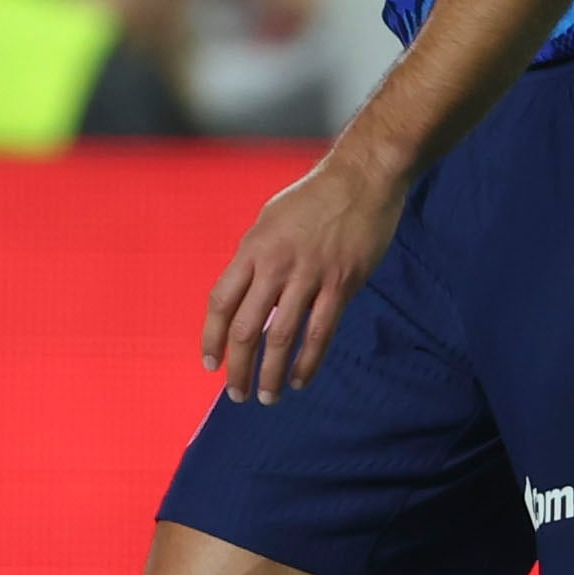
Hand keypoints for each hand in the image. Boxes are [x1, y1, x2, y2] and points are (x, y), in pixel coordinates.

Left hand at [201, 144, 407, 402]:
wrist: (362, 177)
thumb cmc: (314, 198)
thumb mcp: (270, 221)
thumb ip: (256, 259)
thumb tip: (247, 298)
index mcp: (253, 248)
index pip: (221, 302)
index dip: (211, 338)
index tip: (211, 363)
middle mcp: (275, 265)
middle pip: (246, 328)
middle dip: (238, 367)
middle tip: (236, 393)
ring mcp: (310, 276)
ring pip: (281, 337)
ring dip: (270, 373)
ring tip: (266, 397)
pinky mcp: (342, 284)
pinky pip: (320, 332)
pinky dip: (307, 362)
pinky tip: (299, 379)